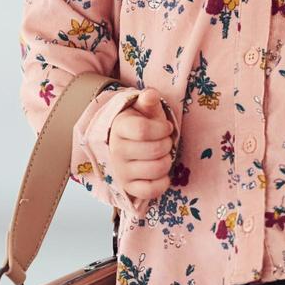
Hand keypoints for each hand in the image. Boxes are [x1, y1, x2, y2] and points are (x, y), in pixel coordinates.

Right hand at [107, 87, 175, 207]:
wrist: (129, 143)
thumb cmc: (142, 124)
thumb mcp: (144, 109)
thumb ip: (148, 100)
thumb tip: (151, 94)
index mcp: (120, 128)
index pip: (143, 130)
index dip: (162, 129)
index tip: (166, 127)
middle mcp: (117, 150)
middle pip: (155, 150)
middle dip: (167, 144)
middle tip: (165, 141)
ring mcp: (121, 171)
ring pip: (157, 169)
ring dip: (167, 161)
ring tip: (162, 155)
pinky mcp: (128, 188)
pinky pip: (151, 190)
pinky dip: (163, 182)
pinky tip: (162, 173)